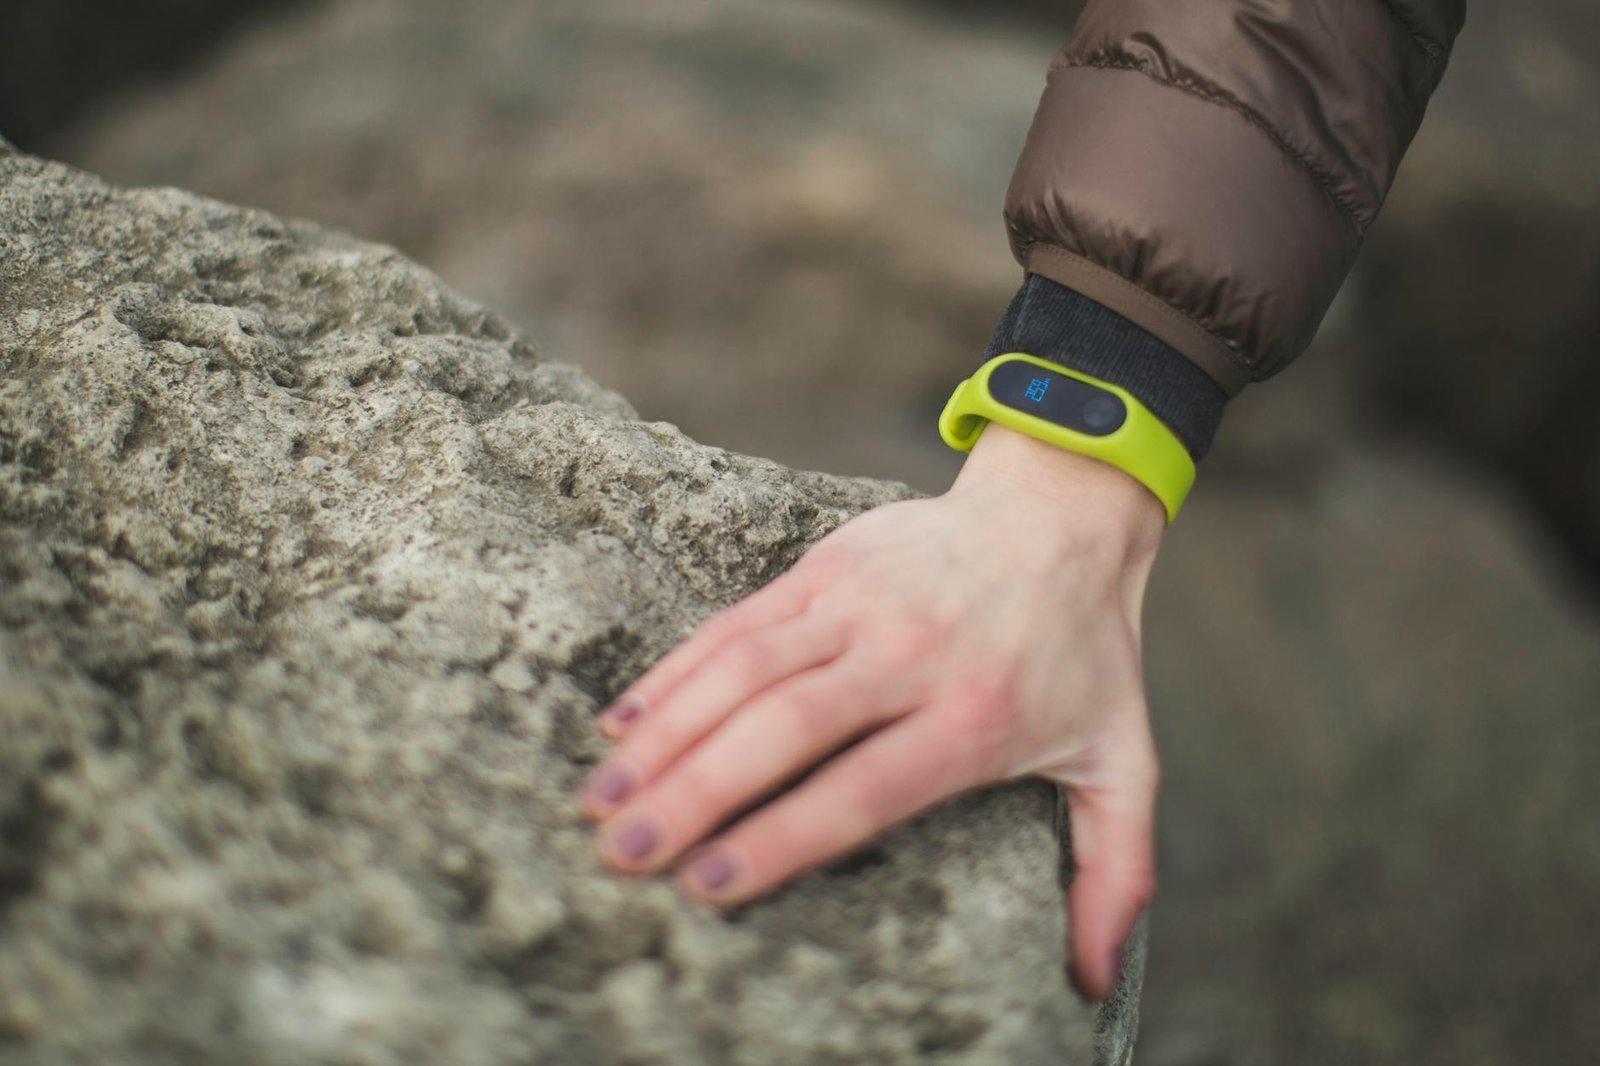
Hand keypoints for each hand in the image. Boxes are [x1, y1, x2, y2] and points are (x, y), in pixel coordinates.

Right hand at [579, 422, 1164, 1000]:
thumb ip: (1115, 870)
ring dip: (666, 735)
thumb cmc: (1084, 655)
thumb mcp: (1124, 761)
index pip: (864, 787)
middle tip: (622, 854)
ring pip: (744, 669)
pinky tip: (622, 723)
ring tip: (600, 799)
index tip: (710, 887)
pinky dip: (674, 673)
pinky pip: (735, 623)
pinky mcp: (825, 566)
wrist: (1060, 515)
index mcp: (977, 716)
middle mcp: (910, 655)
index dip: (783, 836)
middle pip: (785, 727)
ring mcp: (861, 602)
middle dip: (694, 794)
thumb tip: (1094, 982)